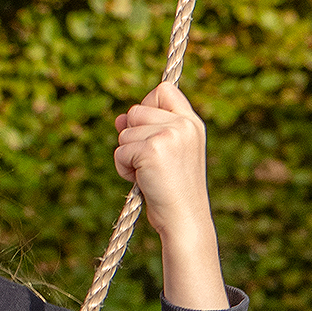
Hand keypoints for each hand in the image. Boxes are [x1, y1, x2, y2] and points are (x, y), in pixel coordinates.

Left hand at [112, 80, 225, 308]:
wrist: (184, 221)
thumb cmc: (174, 190)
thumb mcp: (167, 154)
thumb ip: (147, 130)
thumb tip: (119, 119)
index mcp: (192, 123)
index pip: (164, 90)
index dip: (148, 104)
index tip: (147, 129)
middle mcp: (184, 125)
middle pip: (136, 110)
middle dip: (132, 136)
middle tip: (150, 162)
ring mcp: (169, 135)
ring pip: (125, 132)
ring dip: (127, 155)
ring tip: (148, 174)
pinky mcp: (152, 150)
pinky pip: (120, 151)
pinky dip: (124, 169)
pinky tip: (141, 182)